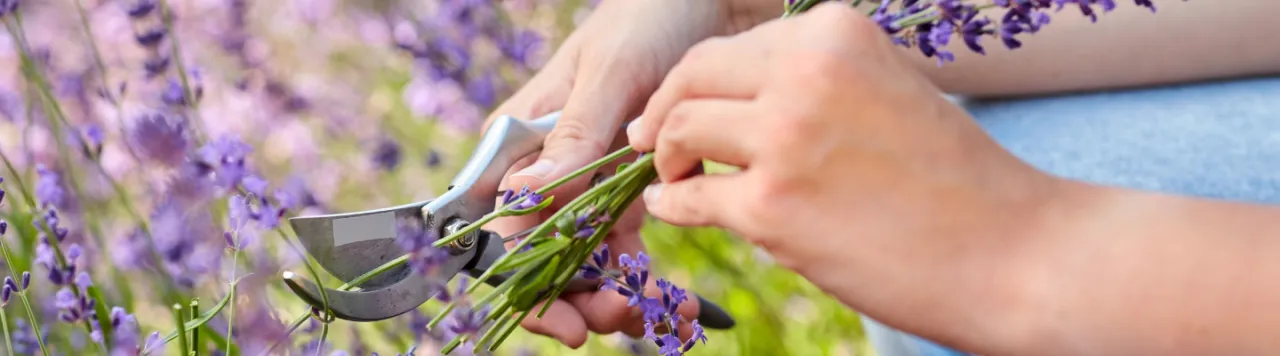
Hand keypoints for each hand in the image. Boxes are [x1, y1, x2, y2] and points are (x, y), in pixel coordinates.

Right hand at [482, 0, 739, 347]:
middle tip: (615, 318)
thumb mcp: (609, 73)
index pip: (501, 224)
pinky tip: (672, 298)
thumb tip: (523, 193)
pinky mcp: (631, 185)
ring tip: (652, 313)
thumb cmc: (649, 16)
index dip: (524, 279)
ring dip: (612, 294)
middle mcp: (547, 166)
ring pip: (584, 258)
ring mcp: (588, 180)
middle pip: (540, 254)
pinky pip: (626, 244)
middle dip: (572, 296)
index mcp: (520, 139)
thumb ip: (572, 136)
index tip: (565, 316)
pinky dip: (644, 276)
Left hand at [627, 3, 1065, 350]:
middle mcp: (804, 72)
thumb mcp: (887, 89)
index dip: (696, 81)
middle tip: (653, 140)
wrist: (1013, 252)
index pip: (731, 47)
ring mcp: (784, 139)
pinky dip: (671, 203)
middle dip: (663, 111)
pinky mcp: (771, 208)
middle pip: (692, 77)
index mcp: (835, 33)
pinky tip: (673, 207)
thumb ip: (815, 80)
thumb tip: (736, 98)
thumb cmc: (955, 178)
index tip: (680, 105)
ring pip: (678, 131)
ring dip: (665, 157)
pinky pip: (688, 199)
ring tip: (674, 176)